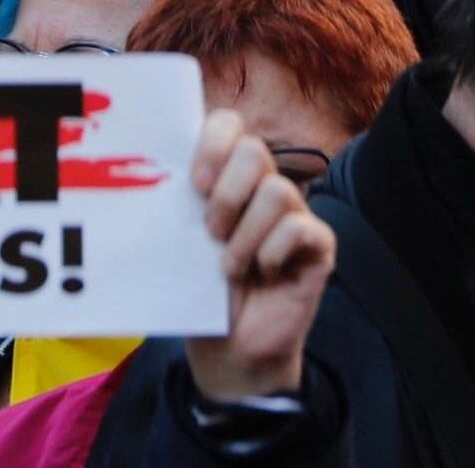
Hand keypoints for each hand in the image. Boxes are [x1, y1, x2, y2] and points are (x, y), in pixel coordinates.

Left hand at [182, 110, 334, 404]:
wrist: (229, 350)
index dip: (213, 144)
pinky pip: (302, 228)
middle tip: (211, 232)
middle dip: (227, 194)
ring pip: (278, 190)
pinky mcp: (319, 246)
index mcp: (228, 177)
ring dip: (246, 234)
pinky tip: (265, 275)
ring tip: (231, 266)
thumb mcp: (182, 241)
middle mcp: (264, 187)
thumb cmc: (202, 291)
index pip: (229, 124)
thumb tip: (155, 173)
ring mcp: (295, 215)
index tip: (195, 184)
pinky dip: (274, 252)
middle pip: (254, 150)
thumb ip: (180, 203)